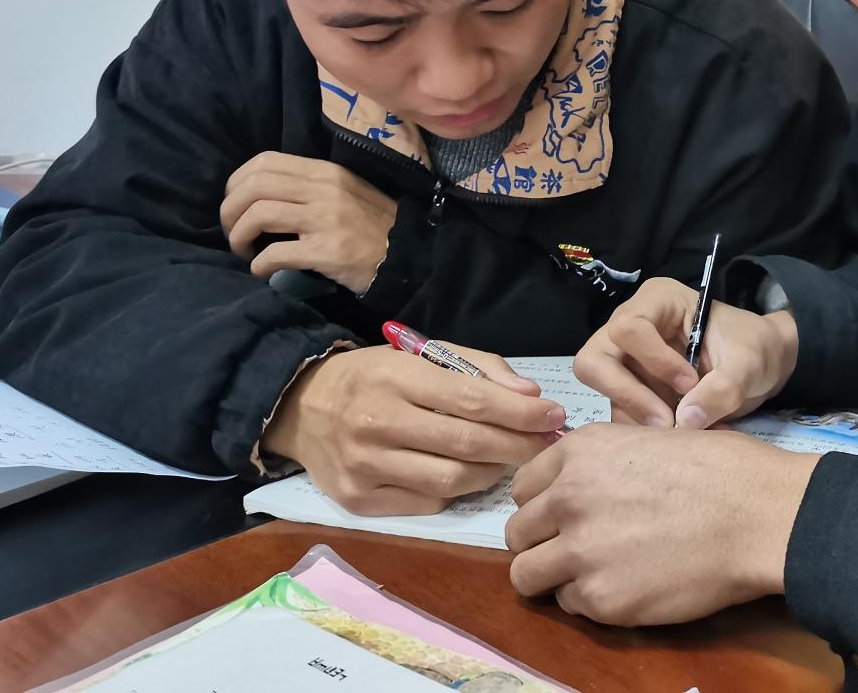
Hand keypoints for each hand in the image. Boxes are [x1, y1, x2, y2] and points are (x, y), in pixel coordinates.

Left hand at [221, 152, 395, 292]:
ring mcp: (326, 219)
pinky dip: (258, 264)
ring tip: (243, 251)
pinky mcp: (328, 250)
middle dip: (230, 210)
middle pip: (254, 186)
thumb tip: (261, 194)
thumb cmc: (371, 226)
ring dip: (239, 236)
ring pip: (259, 215)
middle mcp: (324, 189)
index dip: (237, 182)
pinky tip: (261, 270)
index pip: (264, 161)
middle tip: (232, 231)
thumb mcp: (344, 192)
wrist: (407, 256)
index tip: (235, 204)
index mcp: (325, 171)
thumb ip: (308, 186)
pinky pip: (276, 253)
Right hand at [262, 344, 566, 514]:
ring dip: (492, 471)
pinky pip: (427, 503)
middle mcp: (377, 423)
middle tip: (548, 444)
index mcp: (395, 377)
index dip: (519, 413)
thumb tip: (530, 397)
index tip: (555, 415)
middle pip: (467, 444)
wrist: (302, 408)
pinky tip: (469, 474)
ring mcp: (365, 467)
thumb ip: (477, 368)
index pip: (471, 399)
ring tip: (508, 459)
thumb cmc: (374, 376)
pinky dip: (457, 490)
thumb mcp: (419, 354)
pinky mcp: (358, 500)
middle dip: (518, 446)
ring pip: (451, 480)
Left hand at [506, 423, 816, 624]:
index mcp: (580, 452)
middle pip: (517, 532)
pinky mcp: (600, 598)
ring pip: (526, 575)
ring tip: (591, 574)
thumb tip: (584, 483)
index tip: (564, 514)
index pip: (523, 486)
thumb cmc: (720, 469)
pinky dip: (591, 600)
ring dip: (553, 576)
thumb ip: (603, 464)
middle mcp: (567, 497)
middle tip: (575, 549)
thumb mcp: (650, 439)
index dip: (544, 503)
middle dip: (542, 542)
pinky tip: (628, 586)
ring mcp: (579, 550)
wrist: (756, 514)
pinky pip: (570, 604)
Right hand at [573, 276, 798, 429]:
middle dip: (627, 394)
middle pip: (595, 359)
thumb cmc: (754, 348)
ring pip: (601, 390)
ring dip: (634, 415)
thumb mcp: (749, 363)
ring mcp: (627, 358)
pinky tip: (672, 433)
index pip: (628, 328)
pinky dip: (640, 427)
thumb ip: (722, 388)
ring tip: (675, 429)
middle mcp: (631, 325)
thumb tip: (685, 421)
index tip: (690, 383)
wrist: (762, 366)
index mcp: (658, 301)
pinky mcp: (631, 387)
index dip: (654, 362)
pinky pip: (617, 410)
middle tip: (666, 421)